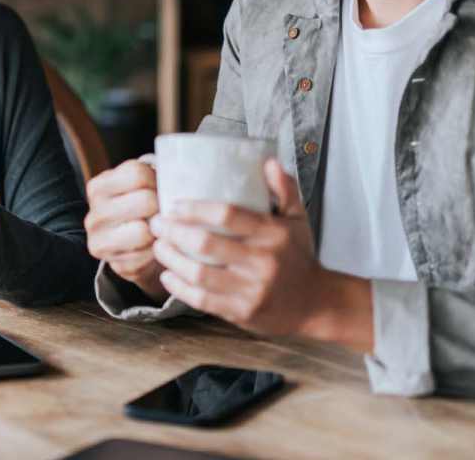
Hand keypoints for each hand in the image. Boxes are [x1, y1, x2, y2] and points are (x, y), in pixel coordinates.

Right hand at [84, 159, 166, 302]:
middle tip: (161, 210)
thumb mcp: (140, 183)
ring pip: (145, 230)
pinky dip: (157, 250)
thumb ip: (152, 176)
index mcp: (97, 188)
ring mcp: (102, 243)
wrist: (136, 243)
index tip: (157, 188)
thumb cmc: (142, 205)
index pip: (137, 174)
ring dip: (158, 230)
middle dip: (160, 206)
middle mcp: (94, 216)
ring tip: (158, 227)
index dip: (155, 180)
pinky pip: (149, 254)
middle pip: (145, 201)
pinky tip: (154, 245)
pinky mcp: (117, 266)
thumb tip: (173, 183)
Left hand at [150, 158, 373, 351]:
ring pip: (200, 274)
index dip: (195, 208)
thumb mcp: (298, 219)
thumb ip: (284, 189)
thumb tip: (268, 161)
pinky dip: (180, 288)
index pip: (227, 215)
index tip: (173, 204)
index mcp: (273, 234)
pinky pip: (203, 300)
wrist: (317, 305)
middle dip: (174, 232)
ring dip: (172, 259)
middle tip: (157, 222)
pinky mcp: (242, 313)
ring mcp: (251, 290)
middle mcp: (262, 262)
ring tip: (158, 246)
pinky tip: (167, 276)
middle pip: (206, 244)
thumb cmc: (299, 256)